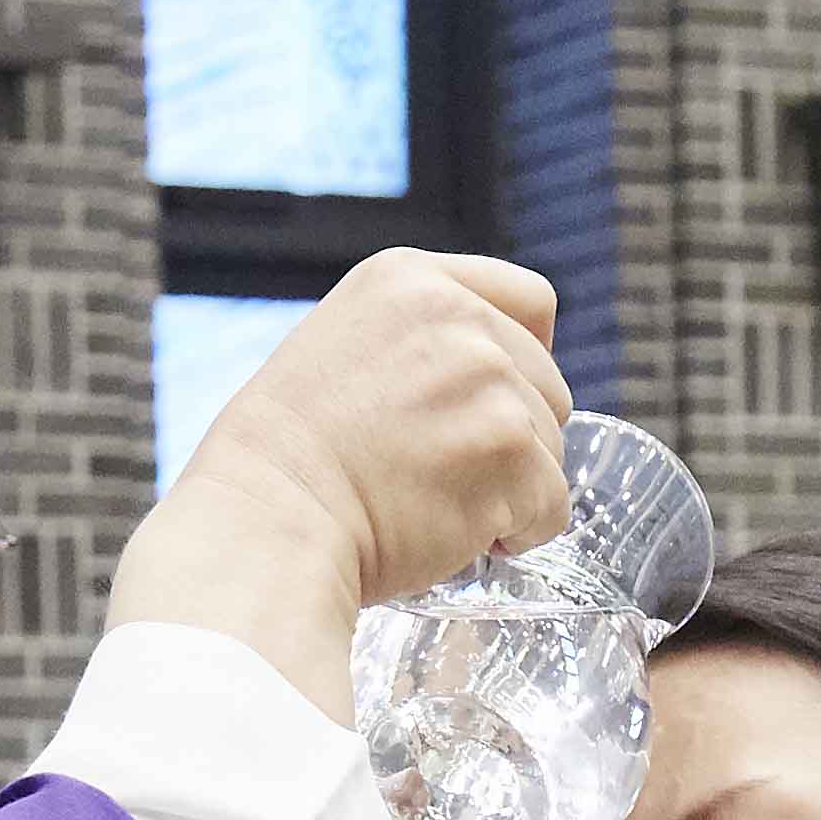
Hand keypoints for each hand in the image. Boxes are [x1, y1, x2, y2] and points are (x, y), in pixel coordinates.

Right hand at [110, 250, 571, 717]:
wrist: (267, 520)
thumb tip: (497, 377)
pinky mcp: (509, 450)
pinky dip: (520, 535)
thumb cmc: (286, 462)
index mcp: (411, 280)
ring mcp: (489, 381)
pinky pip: (553, 506)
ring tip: (437, 508)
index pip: (532, 302)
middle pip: (549, 384)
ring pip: (553, 449)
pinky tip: (458, 538)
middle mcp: (458, 316)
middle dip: (514, 438)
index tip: (498, 405)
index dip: (528, 362)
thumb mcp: (342, 349)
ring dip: (513, 491)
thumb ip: (419, 343)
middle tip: (447, 477)